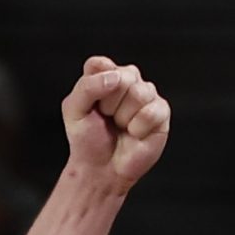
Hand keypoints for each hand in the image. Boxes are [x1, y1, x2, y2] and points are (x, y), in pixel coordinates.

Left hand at [62, 55, 169, 193]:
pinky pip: (151, 112)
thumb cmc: (88, 140)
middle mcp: (128, 79)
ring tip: (121, 127)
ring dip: (124, 117)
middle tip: (107, 119)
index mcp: (106, 74)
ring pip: (139, 93)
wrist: (100, 170)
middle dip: (109, 105)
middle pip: (122, 77)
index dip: (94, 87)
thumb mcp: (73, 110)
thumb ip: (87, 86)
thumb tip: (116, 78)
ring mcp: (146, 94)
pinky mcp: (161, 111)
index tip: (91, 106)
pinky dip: (138, 129)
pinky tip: (134, 134)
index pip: (99, 64)